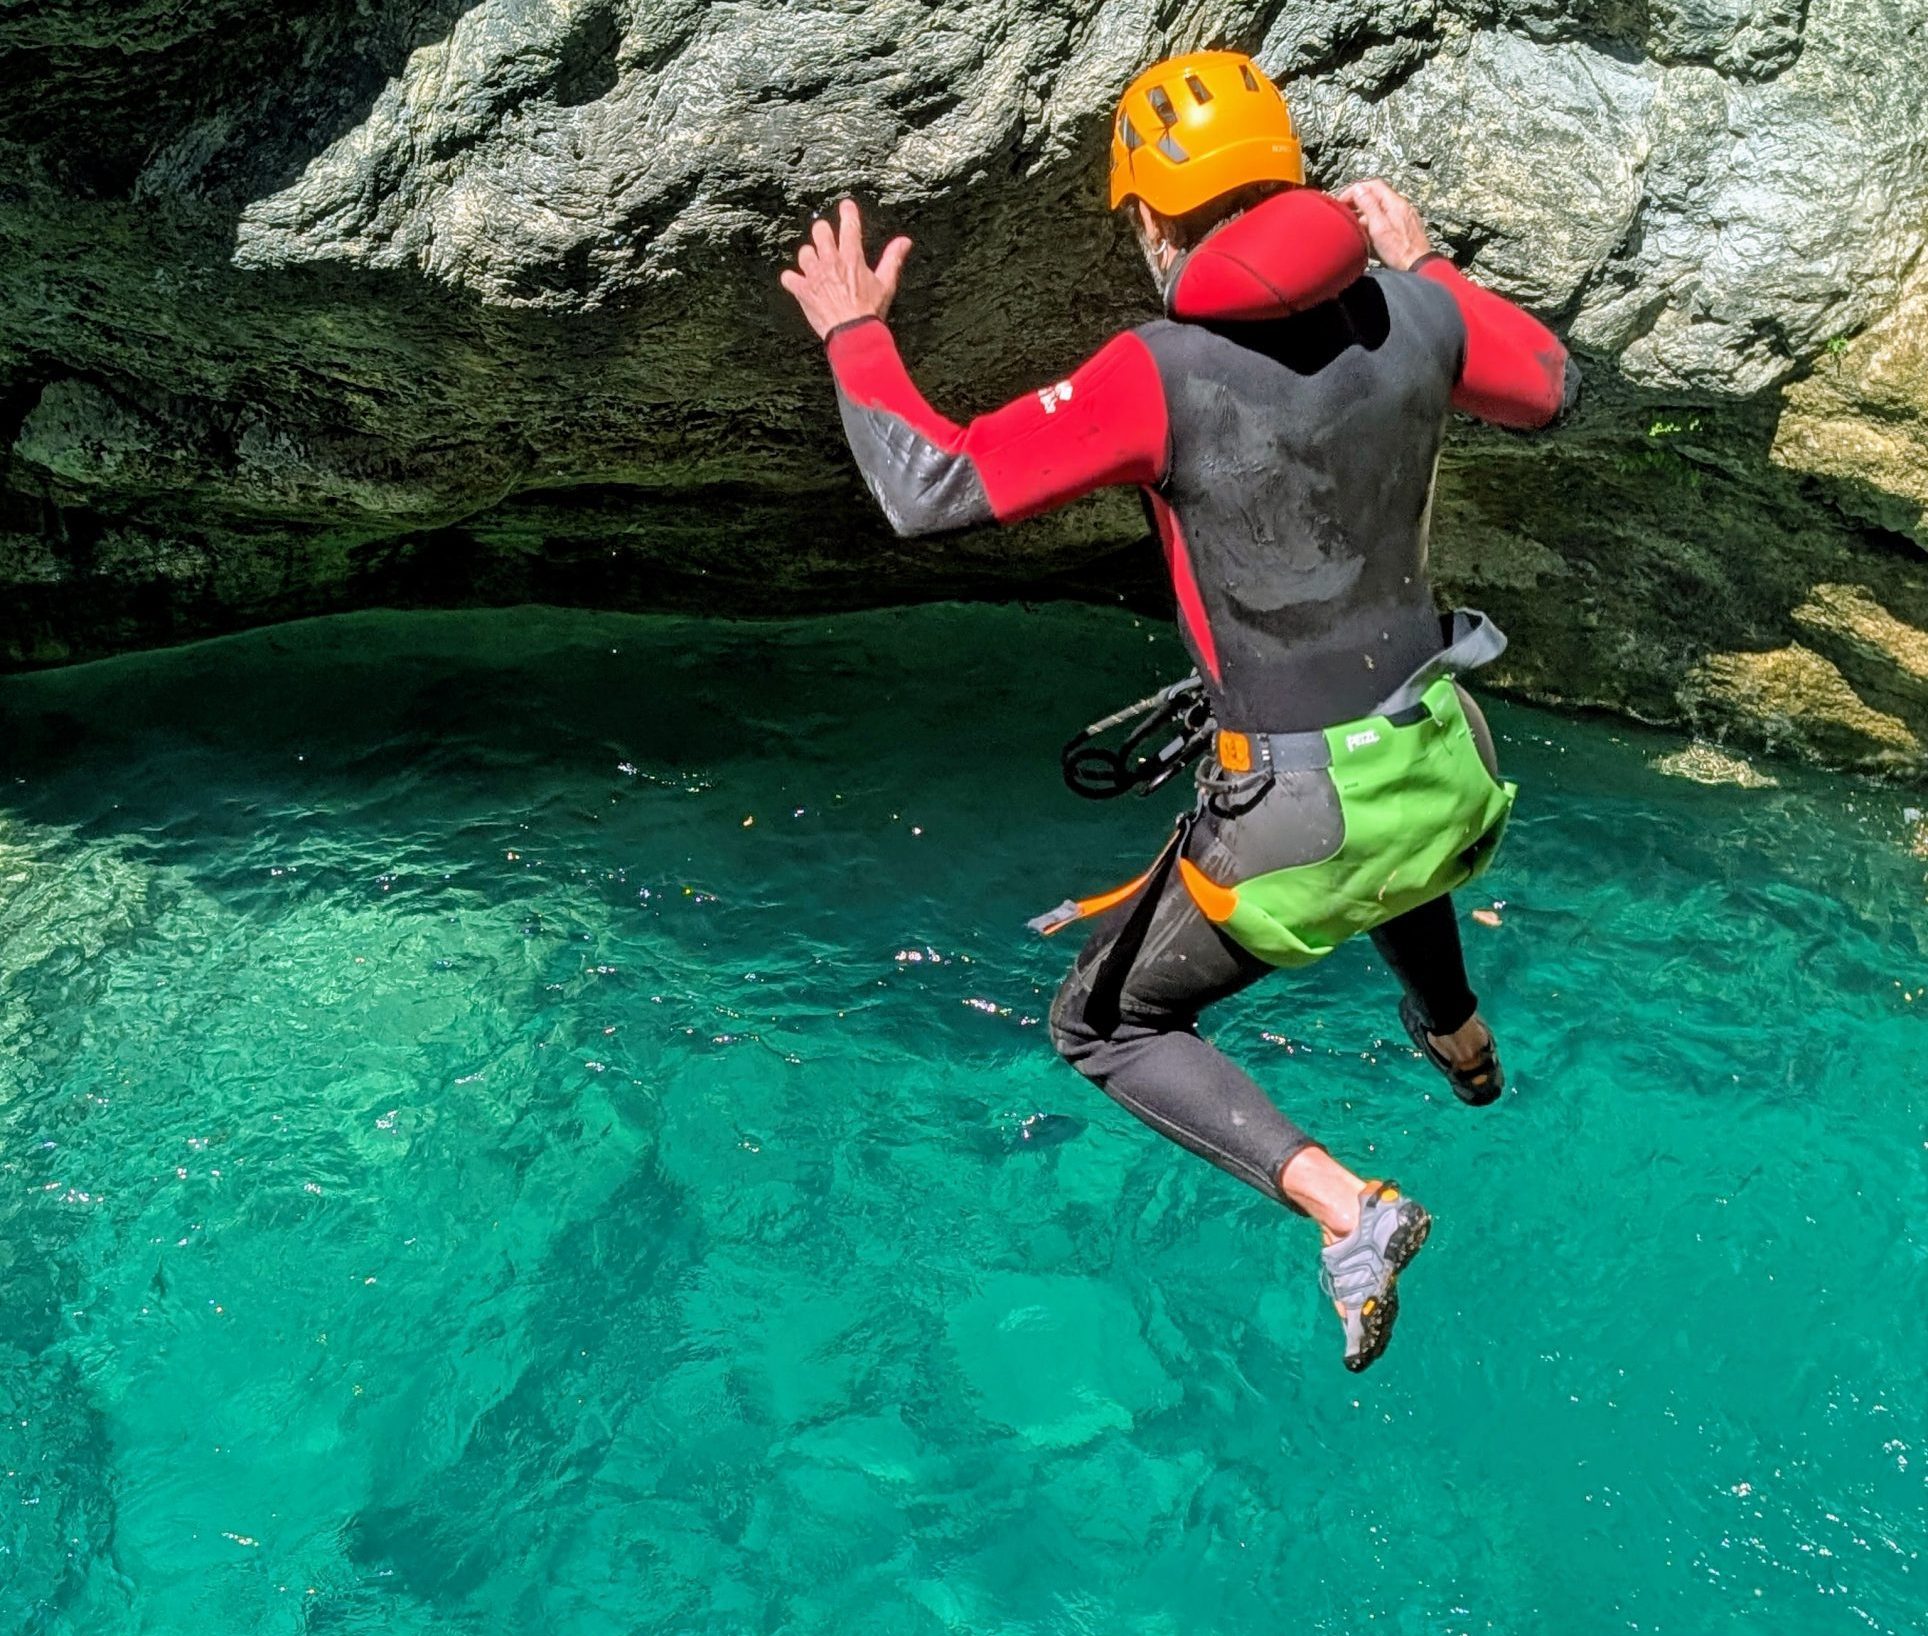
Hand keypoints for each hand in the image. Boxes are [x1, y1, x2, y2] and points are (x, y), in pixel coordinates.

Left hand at [779, 199, 912, 339]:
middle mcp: (831, 261)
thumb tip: (905, 241)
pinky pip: (788, 277)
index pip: (849, 225)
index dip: (848, 211)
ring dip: (809, 257)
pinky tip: (798, 283)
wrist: (853, 334)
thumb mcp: (886, 284)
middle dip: (823, 232)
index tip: (846, 206)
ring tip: (815, 266)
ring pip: (804, 252)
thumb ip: (893, 259)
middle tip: (826, 240)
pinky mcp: (803, 290)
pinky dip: (792, 280)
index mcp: (852, 257)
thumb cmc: (870, 311)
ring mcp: (815, 275)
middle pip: (820, 231)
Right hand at [1336, 179, 1433, 271]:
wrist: (1418, 266)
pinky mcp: (1405, 227)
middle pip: (1377, 195)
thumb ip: (1369, 206)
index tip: (1342, 200)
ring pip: (1382, 207)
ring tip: (1354, 224)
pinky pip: (1387, 217)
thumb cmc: (1399, 251)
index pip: (1373, 185)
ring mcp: (1405, 216)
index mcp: (1395, 203)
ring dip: (1366, 212)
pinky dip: (1375, 220)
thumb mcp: (1379, 227)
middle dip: (1359, 201)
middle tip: (1345, 211)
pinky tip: (1369, 232)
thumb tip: (1358, 189)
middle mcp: (1401, 206)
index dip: (1355, 190)